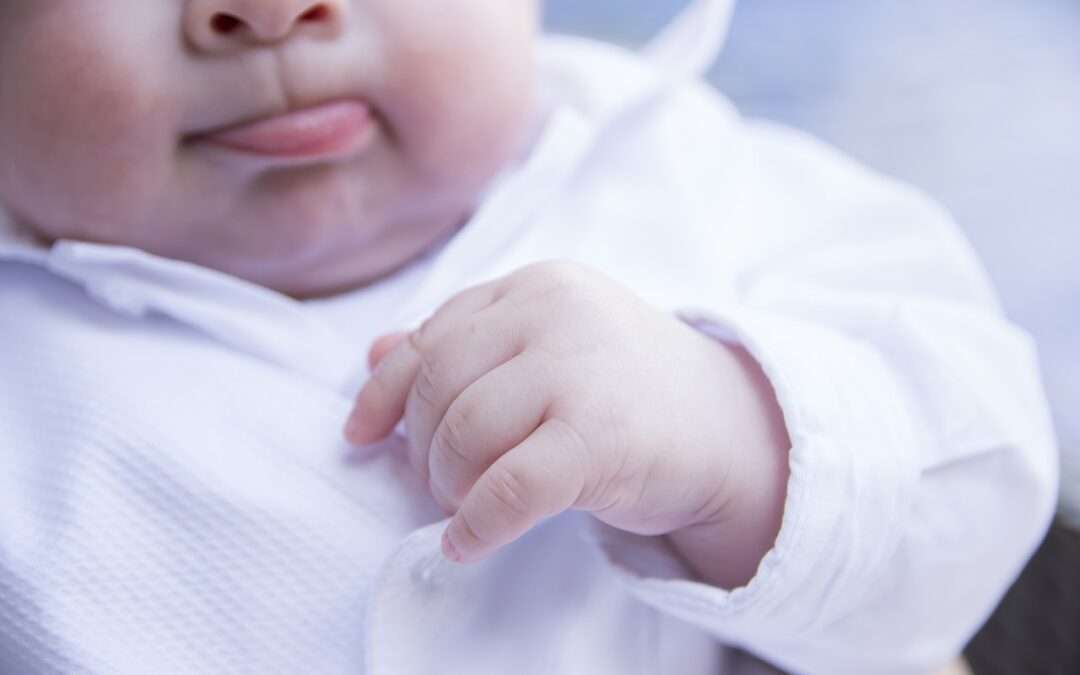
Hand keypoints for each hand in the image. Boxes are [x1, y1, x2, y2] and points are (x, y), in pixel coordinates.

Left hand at [345, 262, 788, 587]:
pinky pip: (507, 489)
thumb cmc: (627, 391)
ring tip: (467, 505)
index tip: (361, 435)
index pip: (430, 337)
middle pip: (438, 388)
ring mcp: (580, 368)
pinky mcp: (602, 435)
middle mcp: (555, 311)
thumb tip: (372, 353)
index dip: (384, 393)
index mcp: (536, 285)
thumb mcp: (545, 349)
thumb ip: (464, 344)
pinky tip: (469, 543)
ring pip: (464, 436)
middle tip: (443, 484)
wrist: (731, 429)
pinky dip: (476, 524)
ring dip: (448, 487)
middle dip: (423, 449)